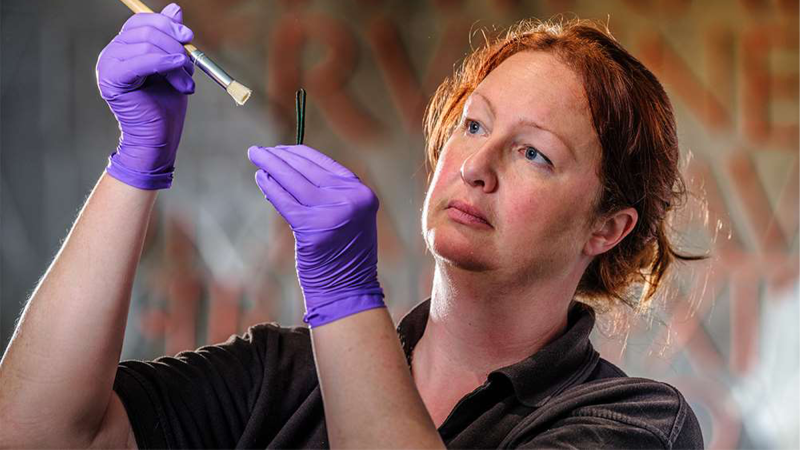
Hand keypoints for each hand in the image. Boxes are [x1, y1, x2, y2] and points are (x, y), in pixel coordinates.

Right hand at [96, 3, 194, 189]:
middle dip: (174, 42)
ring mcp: (108, 65)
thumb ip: (171, 39)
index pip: (142, 22)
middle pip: (145, 29)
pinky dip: (164, 62)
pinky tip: (179, 69)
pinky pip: (141, 61)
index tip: (189, 36)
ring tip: (186, 82)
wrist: (158, 138)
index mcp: (125, 48)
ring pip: (147, 44)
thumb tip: (175, 9)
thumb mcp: (174, 66)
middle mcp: (112, 53)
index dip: (167, 24)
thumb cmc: (165, 106)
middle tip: (190, 62)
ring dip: (175, 61)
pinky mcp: (112, 79)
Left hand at [248, 145, 385, 326]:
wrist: (348, 290)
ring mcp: (333, 213)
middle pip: (308, 169)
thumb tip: (292, 168)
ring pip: (294, 181)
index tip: (281, 149)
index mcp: (362, 193)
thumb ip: (330, 194)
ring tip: (255, 157)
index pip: (326, 164)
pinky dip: (271, 188)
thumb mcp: (348, 217)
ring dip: (271, 166)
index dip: (300, 154)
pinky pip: (286, 201)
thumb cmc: (344, 255)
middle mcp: (351, 199)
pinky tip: (261, 178)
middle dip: (280, 156)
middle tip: (258, 151)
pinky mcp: (312, 228)